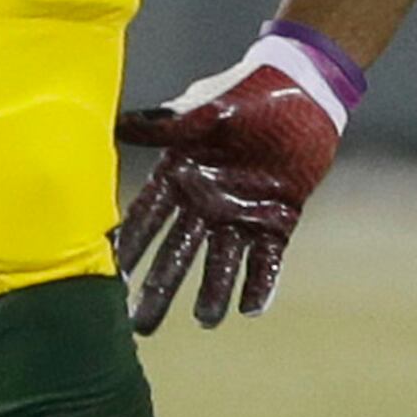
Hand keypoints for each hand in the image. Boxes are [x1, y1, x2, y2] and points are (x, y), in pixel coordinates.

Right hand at [115, 23, 362, 332]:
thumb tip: (119, 126)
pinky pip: (266, 259)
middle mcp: (206, 202)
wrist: (302, 89)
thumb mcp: (204, 107)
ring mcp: (241, 214)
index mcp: (180, 175)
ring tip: (206, 321)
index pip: (149, 218)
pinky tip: (251, 308)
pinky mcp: (277, 220)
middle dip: (160, 288)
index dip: (132, 246)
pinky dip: (259, 283)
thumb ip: (165, 123)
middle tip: (142, 326)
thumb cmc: (247, 92)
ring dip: (212, 292)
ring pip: (220, 262)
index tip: (114, 275)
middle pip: (177, 253)